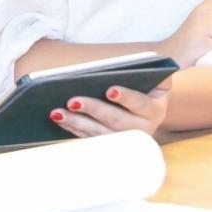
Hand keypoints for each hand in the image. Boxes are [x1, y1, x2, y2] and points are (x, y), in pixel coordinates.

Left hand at [50, 77, 171, 138]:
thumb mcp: (153, 79)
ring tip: (57, 112)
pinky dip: (73, 129)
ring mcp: (126, 142)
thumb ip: (148, 70)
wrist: (147, 112)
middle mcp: (142, 130)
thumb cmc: (145, 88)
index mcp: (154, 110)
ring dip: (77, 122)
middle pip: (116, 121)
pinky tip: (60, 119)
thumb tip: (133, 64)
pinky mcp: (110, 147)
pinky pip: (90, 139)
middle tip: (72, 101)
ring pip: (100, 134)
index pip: (140, 103)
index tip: (110, 90)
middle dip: (93, 110)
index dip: (125, 97)